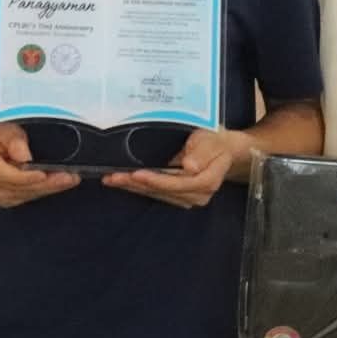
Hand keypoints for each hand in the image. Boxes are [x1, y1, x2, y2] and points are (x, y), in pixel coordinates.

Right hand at [0, 122, 79, 207]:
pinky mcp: (1, 199)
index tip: (44, 174)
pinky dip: (41, 191)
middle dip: (45, 184)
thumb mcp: (5, 128)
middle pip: (18, 186)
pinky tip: (56, 185)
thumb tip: (24, 155)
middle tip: (68, 178)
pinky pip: (25, 198)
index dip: (26, 176)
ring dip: (47, 189)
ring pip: (24, 195)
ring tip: (68, 180)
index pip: (5, 173)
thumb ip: (15, 139)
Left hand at [101, 128, 234, 207]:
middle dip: (136, 185)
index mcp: (207, 181)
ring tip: (112, 179)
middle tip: (113, 177)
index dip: (157, 180)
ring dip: (133, 188)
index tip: (136, 174)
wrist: (224, 149)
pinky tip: (123, 182)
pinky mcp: (179, 196)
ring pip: (156, 194)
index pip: (178, 183)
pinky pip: (156, 193)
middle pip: (163, 191)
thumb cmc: (215, 141)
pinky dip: (139, 188)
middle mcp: (198, 194)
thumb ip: (201, 152)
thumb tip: (189, 166)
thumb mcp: (212, 140)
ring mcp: (188, 198)